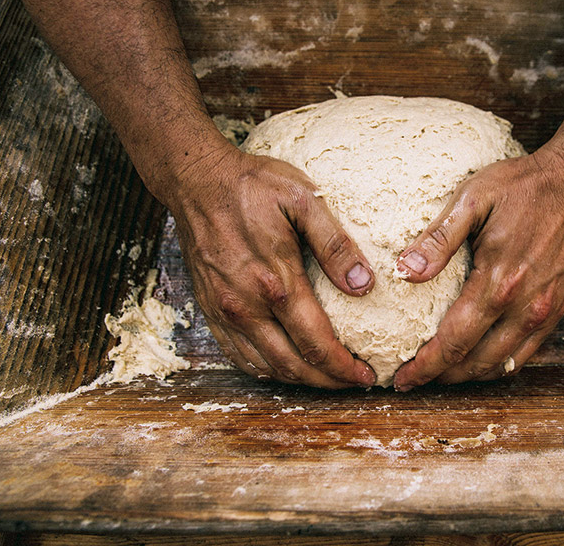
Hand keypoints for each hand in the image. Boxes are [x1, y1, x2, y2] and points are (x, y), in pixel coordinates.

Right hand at [164, 142, 377, 387]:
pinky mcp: (210, 309)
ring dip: (299, 380)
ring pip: (264, 366)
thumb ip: (334, 243)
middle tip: (354, 383)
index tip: (367, 374)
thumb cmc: (253, 185)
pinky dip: (265, 369)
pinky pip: (237, 355)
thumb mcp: (304, 200)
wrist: (197, 179)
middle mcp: (246, 304)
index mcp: (275, 281)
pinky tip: (285, 366)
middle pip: (292, 365)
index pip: (316, 342)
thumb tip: (363, 285)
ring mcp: (224, 310)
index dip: (344, 366)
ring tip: (326, 379)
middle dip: (327, 382)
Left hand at [392, 146, 563, 390]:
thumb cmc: (522, 185)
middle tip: (412, 381)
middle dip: (441, 378)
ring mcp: (547, 310)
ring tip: (441, 375)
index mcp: (499, 281)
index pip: (454, 340)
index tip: (401, 379)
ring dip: (469, 375)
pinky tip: (480, 360)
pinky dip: (500, 364)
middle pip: (476, 362)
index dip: (425, 366)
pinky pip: (527, 352)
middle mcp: (526, 305)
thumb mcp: (473, 199)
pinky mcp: (559, 308)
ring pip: (502, 364)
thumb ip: (439, 238)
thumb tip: (405, 272)